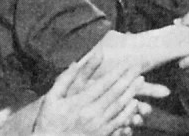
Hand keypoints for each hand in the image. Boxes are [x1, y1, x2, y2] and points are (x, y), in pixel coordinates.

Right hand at [35, 52, 149, 135]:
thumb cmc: (48, 122)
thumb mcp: (51, 99)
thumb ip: (65, 80)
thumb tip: (76, 62)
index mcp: (79, 103)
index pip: (104, 83)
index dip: (118, 72)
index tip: (127, 62)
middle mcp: (91, 114)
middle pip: (115, 93)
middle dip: (129, 78)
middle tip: (139, 67)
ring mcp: (98, 126)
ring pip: (120, 107)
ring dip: (132, 92)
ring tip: (140, 80)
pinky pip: (119, 122)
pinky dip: (128, 111)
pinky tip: (134, 103)